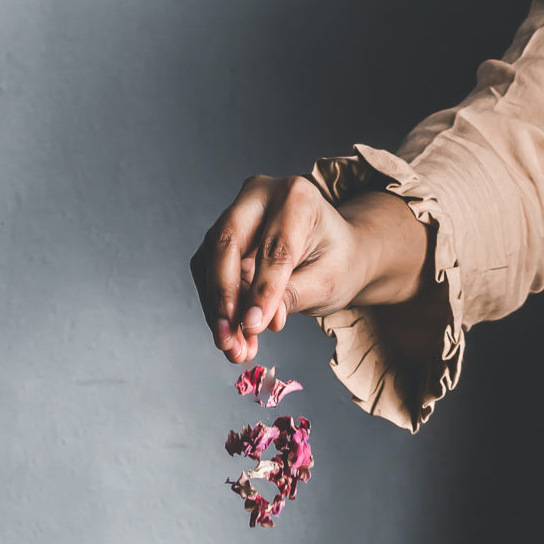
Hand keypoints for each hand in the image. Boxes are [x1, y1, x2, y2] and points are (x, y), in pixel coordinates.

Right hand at [190, 177, 429, 363]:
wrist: (334, 252)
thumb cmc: (336, 262)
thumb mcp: (328, 281)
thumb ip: (292, 297)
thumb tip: (254, 322)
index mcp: (297, 197)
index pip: (273, 247)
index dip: (262, 291)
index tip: (253, 328)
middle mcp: (260, 196)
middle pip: (227, 242)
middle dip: (224, 297)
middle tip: (227, 340)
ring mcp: (236, 214)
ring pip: (210, 260)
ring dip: (216, 309)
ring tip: (232, 348)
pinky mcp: (222, 238)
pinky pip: (207, 272)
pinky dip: (215, 308)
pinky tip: (231, 336)